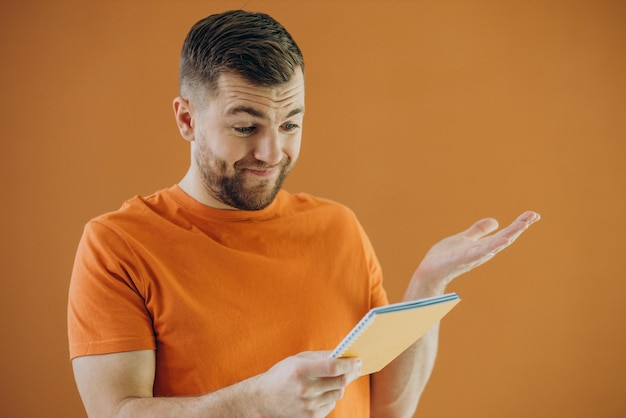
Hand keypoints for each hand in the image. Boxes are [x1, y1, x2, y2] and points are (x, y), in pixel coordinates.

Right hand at [253, 351, 360, 417]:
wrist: (263, 400)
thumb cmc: (282, 375)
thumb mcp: (297, 360)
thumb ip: (320, 357)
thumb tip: (343, 355)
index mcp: (301, 370)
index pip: (333, 367)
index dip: (349, 364)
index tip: (358, 360)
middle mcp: (305, 389)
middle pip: (340, 382)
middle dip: (351, 373)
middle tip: (356, 368)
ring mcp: (308, 405)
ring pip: (338, 394)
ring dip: (339, 385)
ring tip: (333, 379)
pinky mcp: (310, 417)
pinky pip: (331, 405)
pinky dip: (330, 397)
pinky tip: (322, 392)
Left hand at [406, 211, 540, 296]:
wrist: (430, 270)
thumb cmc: (446, 257)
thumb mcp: (464, 238)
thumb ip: (478, 230)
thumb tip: (495, 221)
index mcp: (484, 246)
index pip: (505, 233)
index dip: (519, 224)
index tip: (533, 214)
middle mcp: (483, 252)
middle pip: (505, 237)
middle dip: (519, 227)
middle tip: (534, 215)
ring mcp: (474, 255)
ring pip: (496, 243)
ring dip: (511, 234)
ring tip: (524, 224)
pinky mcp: (464, 258)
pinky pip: (481, 251)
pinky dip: (493, 246)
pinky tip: (504, 239)